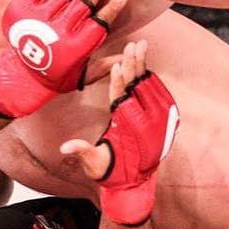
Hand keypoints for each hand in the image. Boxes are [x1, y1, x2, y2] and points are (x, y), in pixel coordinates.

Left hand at [0, 0, 128, 118]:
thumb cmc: (57, 77)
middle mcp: (60, 33)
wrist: (21, 78)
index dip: (112, 9)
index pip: (99, 23)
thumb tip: (128, 55)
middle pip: (83, 3)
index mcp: (76, 48)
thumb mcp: (81, 76)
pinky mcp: (25, 13)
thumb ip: (104, 65)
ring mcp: (41, 21)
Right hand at [60, 40, 179, 225]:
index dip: (119, 83)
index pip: (123, 101)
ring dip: (144, 66)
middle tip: (133, 45)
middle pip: (139, 89)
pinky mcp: (163, 120)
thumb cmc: (110, 172)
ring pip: (150, 87)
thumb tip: (65, 148)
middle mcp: (146, 124)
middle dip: (134, 66)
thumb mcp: (94, 165)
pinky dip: (152, 77)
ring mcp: (157, 122)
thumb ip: (82, 153)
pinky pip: (158, 94)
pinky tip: (145, 62)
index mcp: (128, 131)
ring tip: (140, 45)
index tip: (117, 65)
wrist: (133, 183)